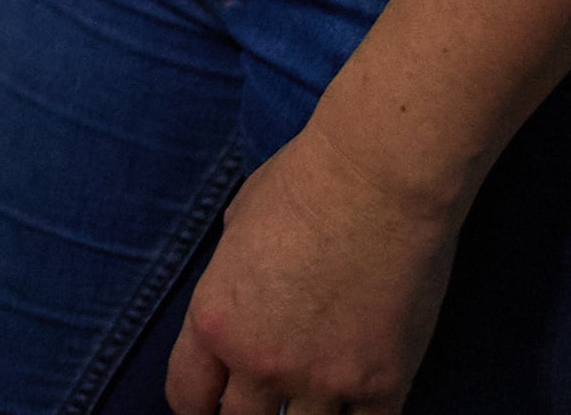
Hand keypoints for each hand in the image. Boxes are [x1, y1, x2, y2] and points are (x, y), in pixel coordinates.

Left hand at [166, 124, 463, 414]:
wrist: (380, 179)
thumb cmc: (304, 184)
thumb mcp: (237, 227)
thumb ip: (231, 280)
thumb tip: (241, 298)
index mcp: (215, 321)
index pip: (187, 397)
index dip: (197, 407)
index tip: (211, 406)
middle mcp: (262, 360)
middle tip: (264, 403)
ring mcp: (324, 379)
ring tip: (317, 393)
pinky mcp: (384, 384)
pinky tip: (362, 398)